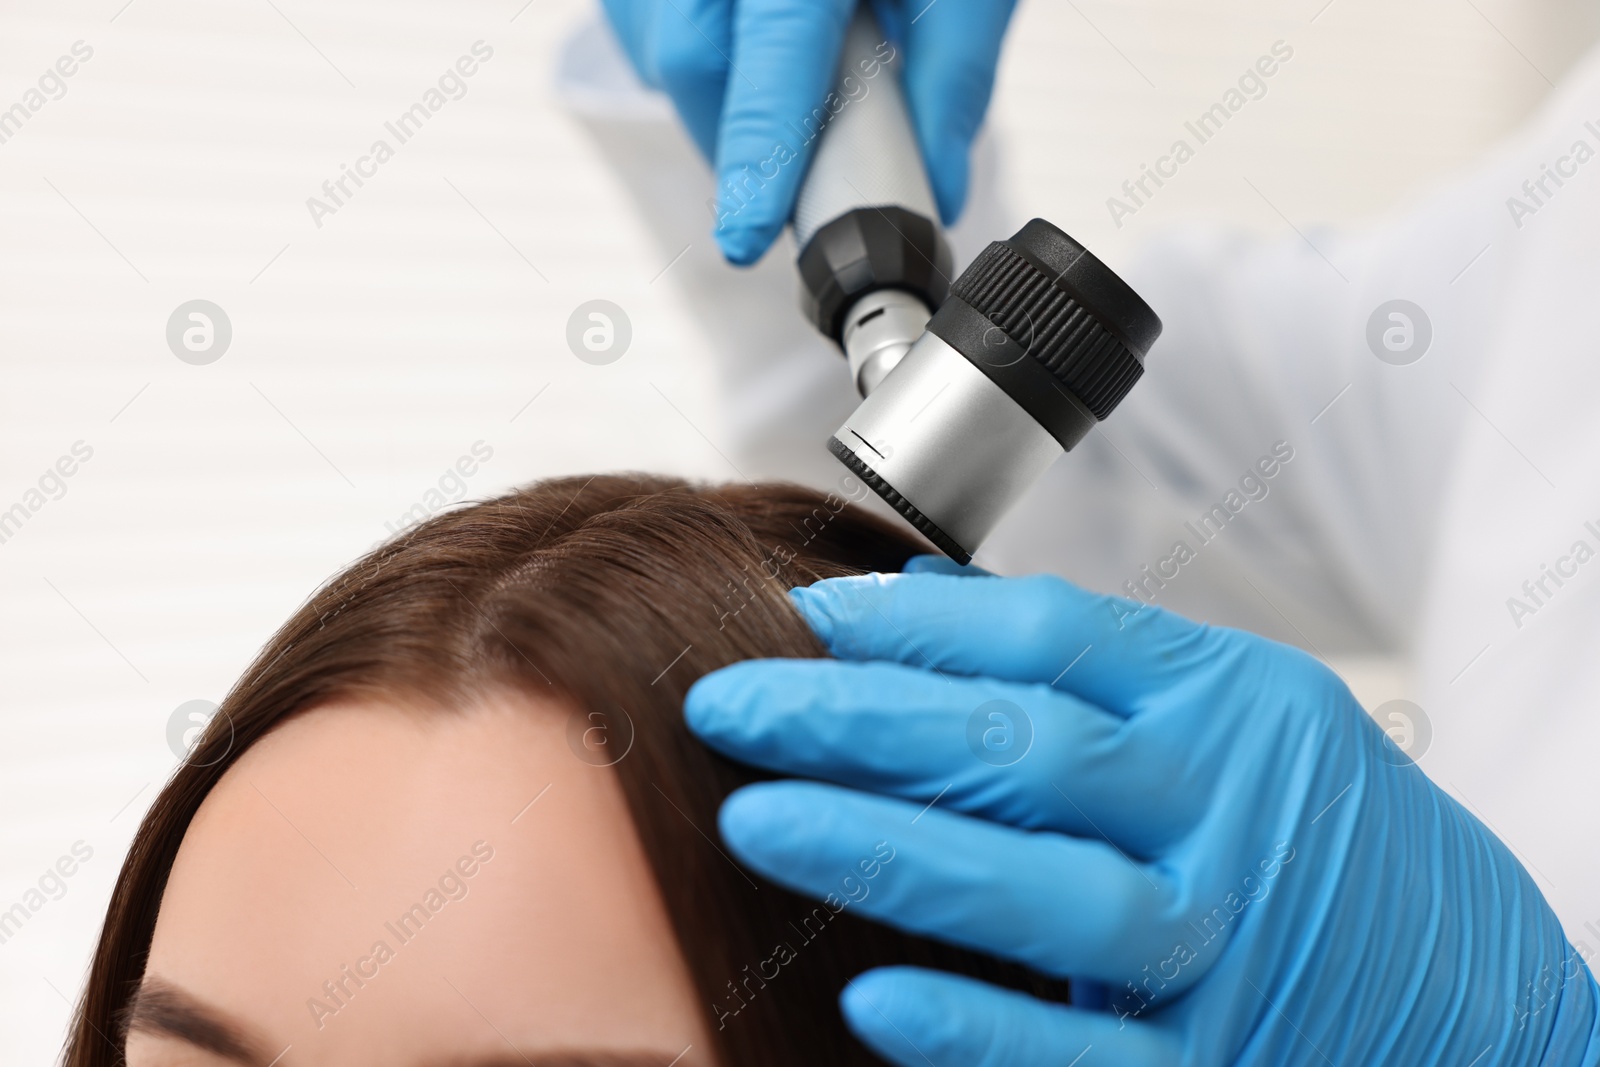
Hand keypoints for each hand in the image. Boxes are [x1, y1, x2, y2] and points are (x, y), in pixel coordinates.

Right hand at [599, 0, 1016, 263]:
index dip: (756, 153)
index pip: (768, 55)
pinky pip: (648, 23)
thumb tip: (936, 185)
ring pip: (664, 48)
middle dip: (741, 142)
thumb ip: (955, 70)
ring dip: (722, 100)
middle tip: (794, 179)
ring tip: (788, 83)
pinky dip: (701, 61)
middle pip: (694, 59)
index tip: (744, 235)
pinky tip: (751, 45)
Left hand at [685, 561, 1599, 1064]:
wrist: (1482, 997)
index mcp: (1227, 706)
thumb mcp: (1239, 713)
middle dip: (860, 721)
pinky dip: (983, 1030)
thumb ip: (1088, 664)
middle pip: (1024, 747)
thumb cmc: (1331, 834)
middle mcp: (1225, 814)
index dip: (911, 628)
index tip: (800, 619)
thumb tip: (911, 605)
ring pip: (1047, 893)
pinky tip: (875, 997)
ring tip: (756, 820)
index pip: (1049, 639)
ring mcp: (1223, 946)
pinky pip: (1087, 1056)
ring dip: (892, 853)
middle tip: (731, 704)